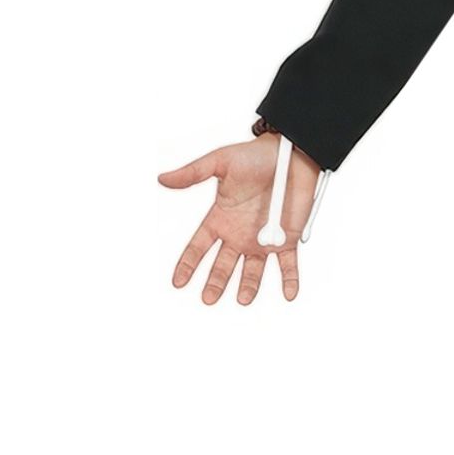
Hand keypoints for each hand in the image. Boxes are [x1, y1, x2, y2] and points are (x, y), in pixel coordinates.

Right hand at [159, 137, 321, 305]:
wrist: (290, 154)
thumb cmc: (254, 156)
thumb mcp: (220, 162)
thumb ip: (193, 173)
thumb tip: (163, 179)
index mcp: (221, 218)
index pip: (199, 246)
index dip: (188, 264)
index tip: (178, 282)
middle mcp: (239, 234)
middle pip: (224, 265)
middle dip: (216, 282)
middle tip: (209, 298)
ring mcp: (263, 239)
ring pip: (253, 270)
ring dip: (249, 285)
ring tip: (243, 299)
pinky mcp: (287, 239)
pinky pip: (288, 265)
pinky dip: (290, 279)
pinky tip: (290, 293)